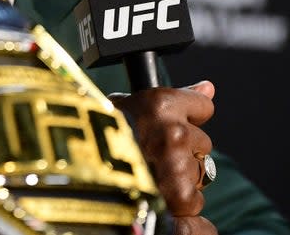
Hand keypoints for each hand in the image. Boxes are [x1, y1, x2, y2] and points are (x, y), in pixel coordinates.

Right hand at [111, 80, 217, 234]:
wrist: (82, 179)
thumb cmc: (96, 140)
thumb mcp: (126, 107)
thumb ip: (172, 98)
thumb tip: (207, 87)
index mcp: (160, 105)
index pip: (203, 106)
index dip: (189, 116)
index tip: (177, 123)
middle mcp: (174, 133)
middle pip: (202, 142)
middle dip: (183, 150)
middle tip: (154, 155)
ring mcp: (178, 166)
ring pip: (199, 171)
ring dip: (181, 176)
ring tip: (151, 176)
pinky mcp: (181, 197)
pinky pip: (194, 200)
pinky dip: (180, 202)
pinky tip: (157, 196)